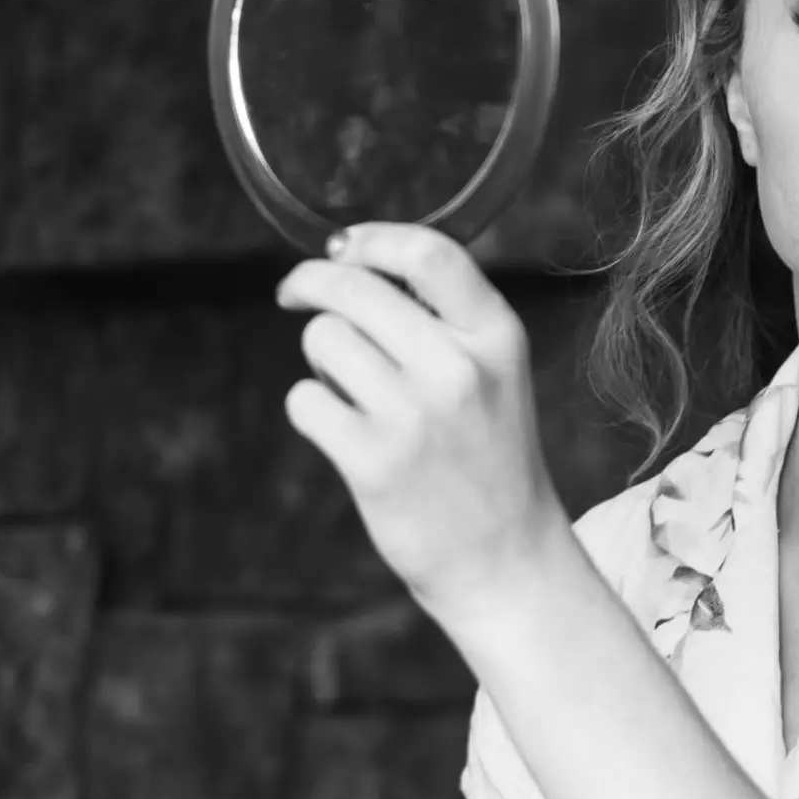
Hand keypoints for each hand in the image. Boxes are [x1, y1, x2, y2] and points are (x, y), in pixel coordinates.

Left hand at [274, 222, 569, 615]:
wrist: (505, 559)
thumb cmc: (488, 457)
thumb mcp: (496, 374)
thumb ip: (444, 318)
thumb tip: (351, 261)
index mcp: (497, 337)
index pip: (429, 254)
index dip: (371, 239)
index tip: (340, 246)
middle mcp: (458, 368)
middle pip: (354, 288)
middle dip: (311, 283)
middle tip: (293, 294)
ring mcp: (415, 416)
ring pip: (323, 339)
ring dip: (321, 359)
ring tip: (352, 393)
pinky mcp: (373, 461)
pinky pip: (305, 400)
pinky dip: (311, 411)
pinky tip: (342, 433)